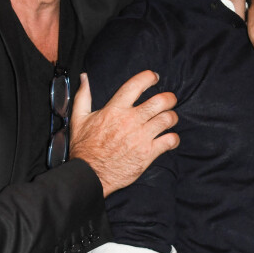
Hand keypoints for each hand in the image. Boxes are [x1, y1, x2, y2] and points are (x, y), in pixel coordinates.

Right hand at [70, 70, 178, 197]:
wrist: (89, 176)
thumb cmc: (84, 148)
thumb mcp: (79, 119)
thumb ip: (83, 96)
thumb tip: (84, 77)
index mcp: (115, 109)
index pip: (136, 85)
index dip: (149, 77)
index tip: (154, 77)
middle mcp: (130, 120)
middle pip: (160, 101)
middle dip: (169, 98)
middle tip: (170, 99)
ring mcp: (141, 137)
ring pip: (167, 119)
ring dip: (172, 117)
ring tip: (170, 118)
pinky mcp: (147, 153)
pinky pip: (169, 141)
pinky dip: (174, 138)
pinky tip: (171, 138)